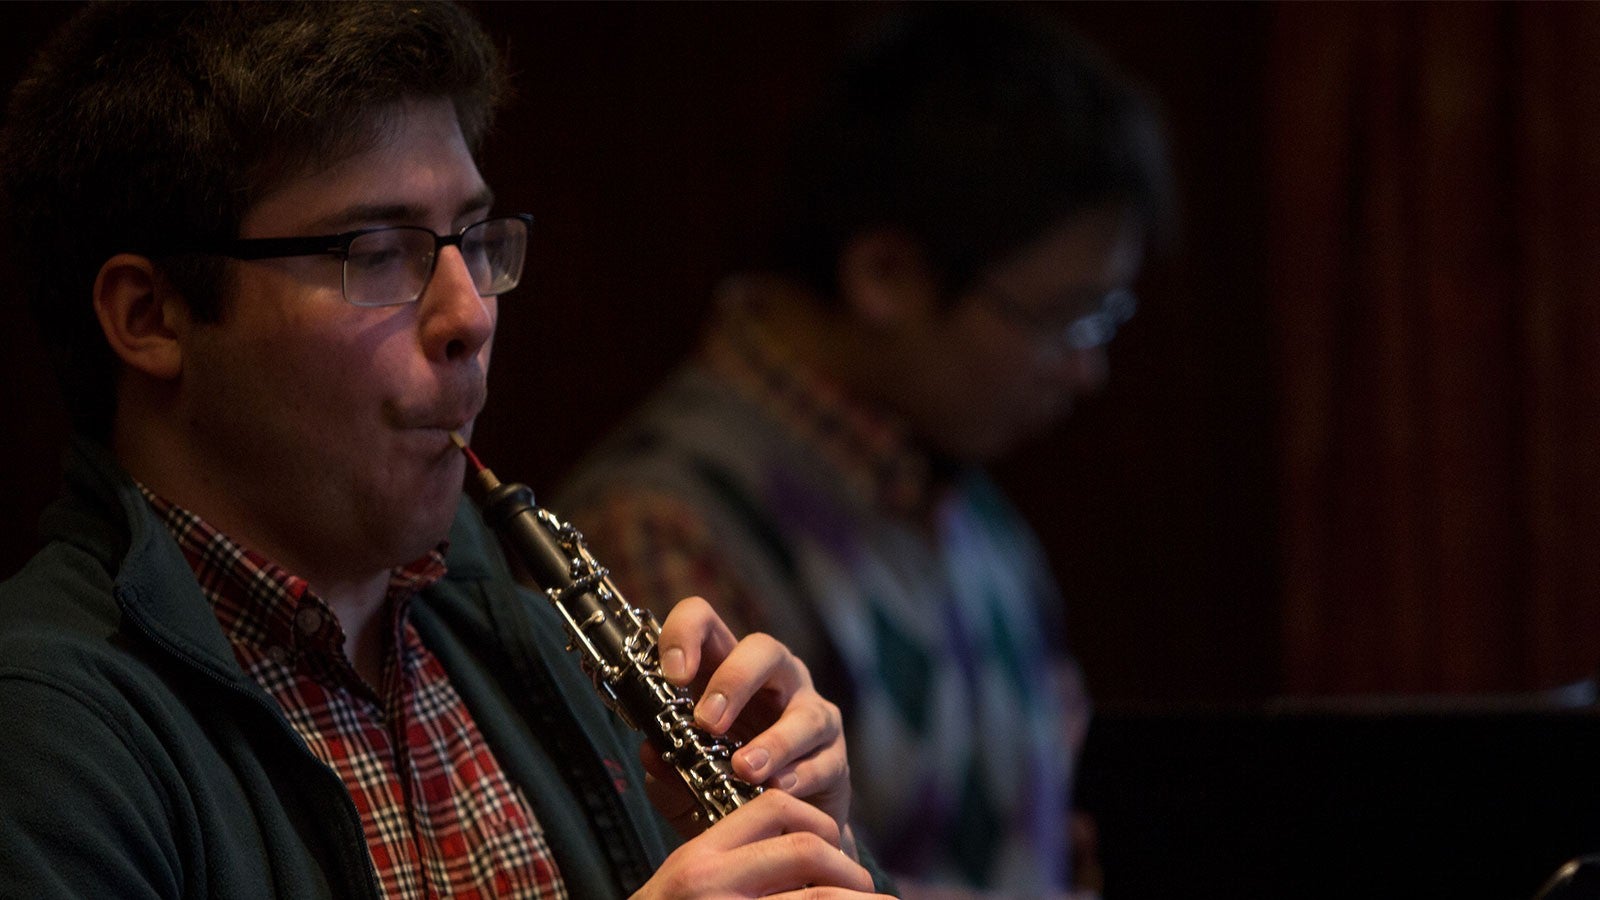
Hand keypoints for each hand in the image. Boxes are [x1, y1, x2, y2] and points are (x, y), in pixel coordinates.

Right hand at [631, 790, 887, 898]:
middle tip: (865, 888)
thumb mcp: (685, 887)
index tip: (834, 844)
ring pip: (818, 898)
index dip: (817, 820)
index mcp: (699, 858)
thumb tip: (805, 856)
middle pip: (806, 850)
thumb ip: (732, 865)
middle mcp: (712, 884)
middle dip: (848, 868)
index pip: (773, 808)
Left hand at [651, 597, 852, 841]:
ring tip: (745, 769)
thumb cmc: (723, 784)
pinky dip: (800, 775)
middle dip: (734, 681)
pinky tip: (777, 788)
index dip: (685, 635)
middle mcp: (774, 679)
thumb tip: (652, 752)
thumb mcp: (682, 778)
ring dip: (774, 741)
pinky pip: (824, 759)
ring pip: (804, 710)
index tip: (672, 675)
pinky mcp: (834, 754)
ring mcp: (809, 712)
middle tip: (708, 722)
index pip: (705, 622)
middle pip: (763, 648)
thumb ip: (665, 767)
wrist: (773, 831)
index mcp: (725, 668)